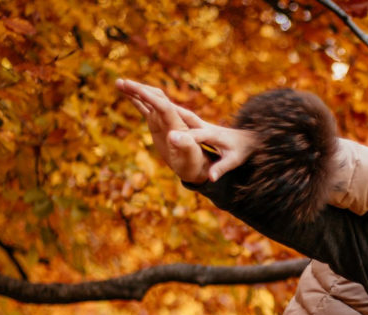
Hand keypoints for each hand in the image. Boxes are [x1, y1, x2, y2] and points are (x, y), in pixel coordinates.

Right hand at [116, 79, 256, 183]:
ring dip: (144, 93)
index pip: (194, 134)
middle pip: (172, 109)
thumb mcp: (234, 160)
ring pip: (164, 103)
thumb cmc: (239, 150)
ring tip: (123, 83)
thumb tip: (212, 178)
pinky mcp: (184, 119)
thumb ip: (221, 168)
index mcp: (209, 133)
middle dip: (152, 99)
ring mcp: (189, 118)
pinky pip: (162, 108)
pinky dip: (147, 99)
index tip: (169, 137)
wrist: (245, 137)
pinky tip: (131, 92)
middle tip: (132, 88)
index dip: (183, 137)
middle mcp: (196, 121)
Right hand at [116, 79, 207, 182]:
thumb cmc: (194, 162)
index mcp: (178, 123)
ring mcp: (164, 119)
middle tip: (122, 82)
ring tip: (119, 82)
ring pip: (149, 100)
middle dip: (139, 89)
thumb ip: (185, 145)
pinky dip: (136, 100)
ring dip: (135, 91)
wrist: (194, 165)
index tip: (135, 88)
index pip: (163, 105)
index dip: (149, 97)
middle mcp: (171, 117)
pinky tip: (126, 93)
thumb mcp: (191, 156)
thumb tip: (172, 136)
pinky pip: (146, 108)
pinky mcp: (158, 123)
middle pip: (155, 97)